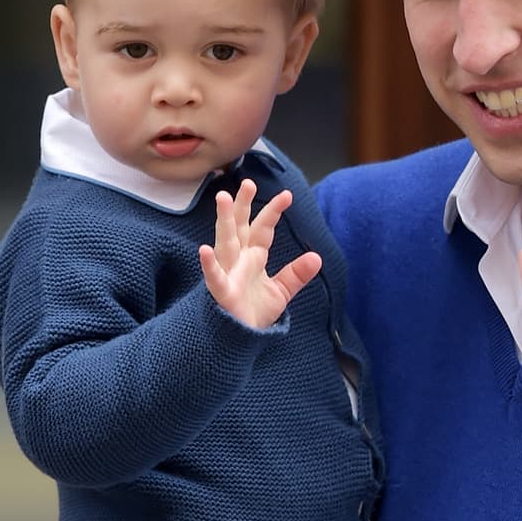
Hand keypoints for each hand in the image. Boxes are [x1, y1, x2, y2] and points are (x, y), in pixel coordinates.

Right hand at [198, 178, 321, 329]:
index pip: (262, 229)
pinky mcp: (221, 292)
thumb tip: (317, 257)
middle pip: (240, 227)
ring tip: (224, 199)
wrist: (239, 338)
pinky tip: (204, 250)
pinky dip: (209, 264)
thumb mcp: (281, 292)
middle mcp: (239, 260)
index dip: (273, 212)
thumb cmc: (253, 311)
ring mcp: (228, 273)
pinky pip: (214, 277)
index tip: (287, 195)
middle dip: (242, 205)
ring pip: (225, 243)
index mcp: (253, 257)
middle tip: (247, 183)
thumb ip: (296, 275)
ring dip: (224, 221)